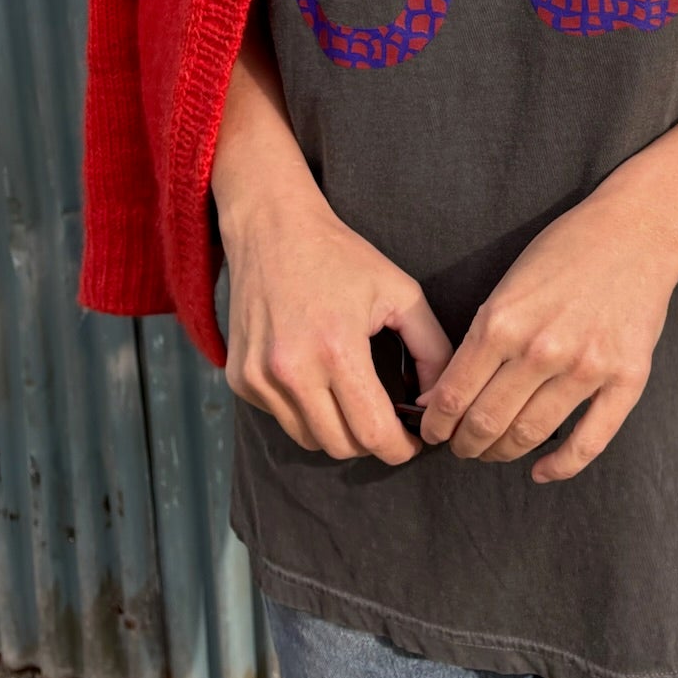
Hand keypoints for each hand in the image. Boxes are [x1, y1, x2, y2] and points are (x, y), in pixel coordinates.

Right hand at [222, 187, 453, 467]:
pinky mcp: (240, 379)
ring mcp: (259, 378)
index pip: (374, 433)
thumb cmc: (341, 257)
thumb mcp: (401, 293)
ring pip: (310, 440)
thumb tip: (436, 401)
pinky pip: (282, 419)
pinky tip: (316, 378)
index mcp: (336, 348)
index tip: (413, 441)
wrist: (272, 229)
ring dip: (337, 430)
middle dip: (372, 441)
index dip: (401, 448)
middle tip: (387, 419)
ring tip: (353, 398)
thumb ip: (432, 349)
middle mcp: (291, 370)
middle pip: (342, 446)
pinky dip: (305, 412)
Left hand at [414, 192, 677, 482]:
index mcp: (502, 322)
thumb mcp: (508, 284)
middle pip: (487, 423)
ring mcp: (586, 367)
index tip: (432, 434)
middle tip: (461, 449)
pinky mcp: (626, 379)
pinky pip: (589, 442)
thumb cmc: (567, 250)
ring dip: (503, 453)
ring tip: (494, 452)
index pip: (454, 396)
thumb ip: (478, 339)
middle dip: (465, 445)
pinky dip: (560, 465)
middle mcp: (540, 349)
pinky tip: (542, 470)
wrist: (637, 230)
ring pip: (530, 434)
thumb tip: (442, 395)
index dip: (436, 425)